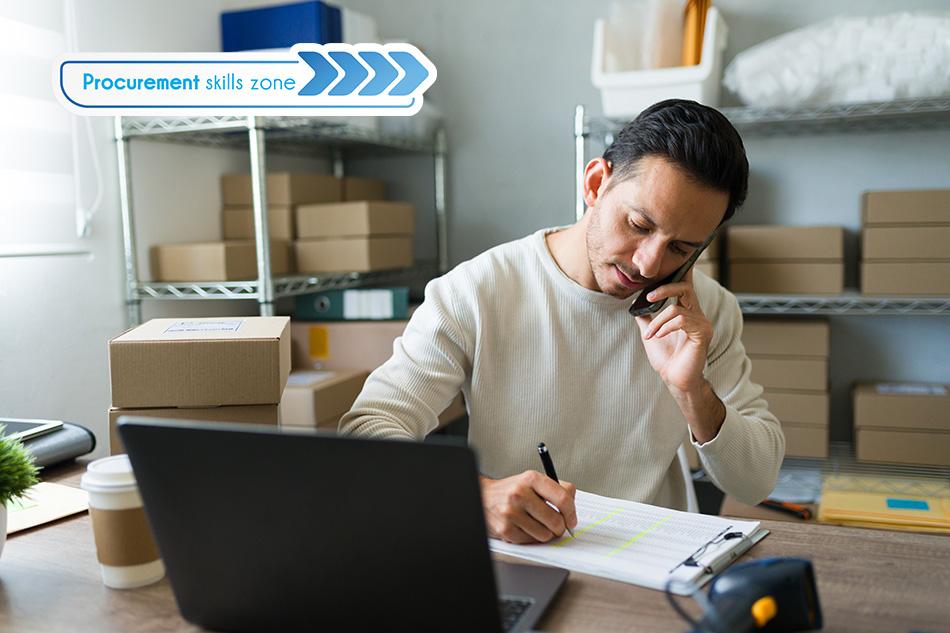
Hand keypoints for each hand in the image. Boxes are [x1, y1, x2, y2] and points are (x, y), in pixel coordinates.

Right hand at [479, 471, 576, 543]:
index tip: (572, 520)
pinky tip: (525, 527)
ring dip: (545, 533)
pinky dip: (531, 537)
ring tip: (538, 524)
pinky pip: (531, 541)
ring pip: (545, 534)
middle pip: (555, 520)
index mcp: (531, 479)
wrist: (484, 496)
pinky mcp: (505, 529)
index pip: (562, 498)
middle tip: (556, 525)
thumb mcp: (533, 481)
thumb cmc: (512, 490)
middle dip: (560, 527)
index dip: (571, 513)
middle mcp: (519, 494)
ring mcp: (511, 512)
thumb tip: (572, 503)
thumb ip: (557, 488)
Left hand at [634, 269, 711, 394]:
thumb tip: (636, 302)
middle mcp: (697, 314)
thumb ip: (646, 316)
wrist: (675, 379)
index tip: (673, 259)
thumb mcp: (651, 332)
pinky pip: (681, 320)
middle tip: (648, 295)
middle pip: (685, 287)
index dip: (681, 270)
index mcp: (686, 311)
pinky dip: (665, 327)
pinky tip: (659, 336)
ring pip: (677, 308)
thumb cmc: (666, 358)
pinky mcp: (702, 333)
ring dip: (658, 321)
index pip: (686, 285)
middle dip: (664, 289)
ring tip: (651, 334)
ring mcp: (702, 323)